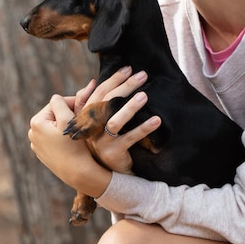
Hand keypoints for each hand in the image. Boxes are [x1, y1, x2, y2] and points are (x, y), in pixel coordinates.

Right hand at [28, 66, 160, 195]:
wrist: (108, 175)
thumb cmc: (104, 142)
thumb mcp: (96, 123)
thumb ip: (91, 103)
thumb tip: (92, 81)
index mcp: (88, 117)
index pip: (99, 93)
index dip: (113, 79)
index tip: (128, 68)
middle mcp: (92, 128)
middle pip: (107, 103)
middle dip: (125, 86)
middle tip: (143, 75)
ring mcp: (102, 142)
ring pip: (115, 121)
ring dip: (130, 108)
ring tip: (145, 96)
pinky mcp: (114, 153)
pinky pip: (130, 138)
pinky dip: (143, 128)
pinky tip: (157, 120)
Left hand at [28, 93, 110, 196]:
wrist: (78, 173)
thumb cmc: (74, 145)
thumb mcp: (68, 119)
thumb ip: (61, 102)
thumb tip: (57, 96)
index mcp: (36, 121)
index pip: (57, 102)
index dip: (72, 104)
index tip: (84, 110)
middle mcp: (32, 132)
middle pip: (55, 113)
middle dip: (68, 114)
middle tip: (82, 121)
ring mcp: (37, 143)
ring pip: (55, 124)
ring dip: (66, 124)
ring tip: (77, 131)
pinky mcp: (43, 152)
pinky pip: (54, 136)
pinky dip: (62, 136)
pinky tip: (71, 142)